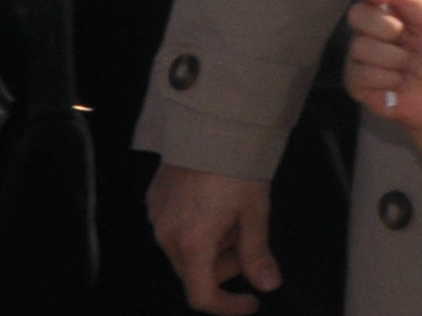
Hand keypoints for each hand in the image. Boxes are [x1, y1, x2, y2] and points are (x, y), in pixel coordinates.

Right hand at [150, 167, 282, 315]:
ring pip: (185, 250)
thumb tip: (267, 284)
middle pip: (194, 272)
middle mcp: (165, 236)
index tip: (251, 301)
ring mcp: (156, 217)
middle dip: (224, 265)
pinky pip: (175, 227)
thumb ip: (258, 253)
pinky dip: (197, 227)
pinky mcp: (154, 200)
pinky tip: (216, 202)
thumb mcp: (255, 212)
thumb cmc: (237, 167)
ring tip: (234, 213)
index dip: (228, 306)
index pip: (201, 296)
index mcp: (191, 244)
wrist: (212, 124)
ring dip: (210, 245)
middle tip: (248, 238)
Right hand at [343, 0, 421, 129]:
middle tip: (406, 37)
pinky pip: (361, 73)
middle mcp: (370, 27)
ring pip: (360, 46)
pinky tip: (398, 82)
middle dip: (386, 27)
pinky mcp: (355, 81)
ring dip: (393, 58)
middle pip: (357, 14)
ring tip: (408, 65)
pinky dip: (387, 79)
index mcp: (390, 7)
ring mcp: (360, 54)